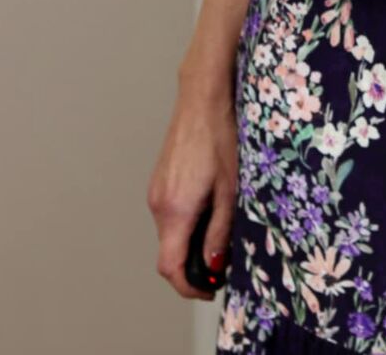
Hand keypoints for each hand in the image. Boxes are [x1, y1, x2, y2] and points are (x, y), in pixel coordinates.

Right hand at [146, 80, 238, 299]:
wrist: (203, 96)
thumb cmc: (221, 136)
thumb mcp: (230, 188)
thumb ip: (220, 231)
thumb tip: (213, 265)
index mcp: (175, 210)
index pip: (170, 267)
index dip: (188, 286)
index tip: (210, 289)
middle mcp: (158, 204)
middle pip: (169, 251)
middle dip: (194, 263)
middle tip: (224, 259)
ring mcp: (155, 190)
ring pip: (170, 232)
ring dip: (191, 239)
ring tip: (221, 226)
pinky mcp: (159, 179)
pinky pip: (169, 212)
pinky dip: (186, 221)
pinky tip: (210, 204)